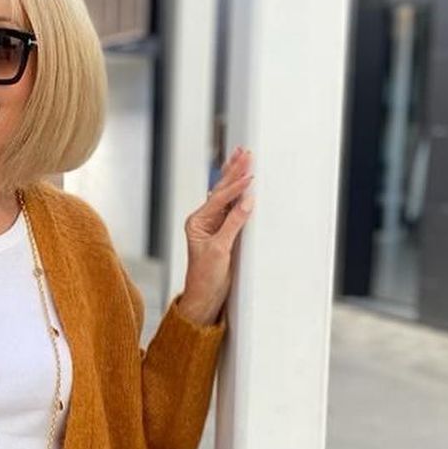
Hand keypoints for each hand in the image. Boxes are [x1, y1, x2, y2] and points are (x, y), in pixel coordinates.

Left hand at [177, 145, 254, 325]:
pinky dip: (238, 192)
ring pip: (226, 195)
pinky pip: (232, 206)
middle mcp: (203, 220)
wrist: (204, 296)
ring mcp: (213, 225)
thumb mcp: (220, 250)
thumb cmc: (205, 277)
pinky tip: (241, 178)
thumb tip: (247, 201)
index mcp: (197, 222)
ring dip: (235, 176)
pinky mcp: (222, 231)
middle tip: (246, 152)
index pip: (219, 199)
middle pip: (221, 190)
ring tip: (242, 156)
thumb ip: (233, 224)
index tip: (250, 176)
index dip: (235, 187)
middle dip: (234, 171)